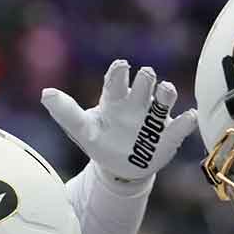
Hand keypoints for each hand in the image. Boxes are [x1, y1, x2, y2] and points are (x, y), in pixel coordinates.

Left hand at [43, 60, 196, 183]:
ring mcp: (154, 118)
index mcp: (115, 98)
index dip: (120, 71)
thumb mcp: (82, 129)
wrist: (118, 167)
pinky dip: (187, 120)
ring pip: (167, 96)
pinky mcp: (169, 135)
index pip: (117, 79)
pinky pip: (183, 124)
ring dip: (167, 92)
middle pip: (145, 81)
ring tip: (165, 92)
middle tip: (145, 77)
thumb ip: (65, 112)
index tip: (121, 66)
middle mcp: (137, 102)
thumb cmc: (101, 140)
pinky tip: (187, 117)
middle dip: (145, 78)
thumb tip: (45, 93)